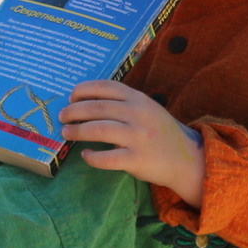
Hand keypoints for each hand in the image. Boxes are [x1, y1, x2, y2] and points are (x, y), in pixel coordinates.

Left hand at [62, 81, 204, 201]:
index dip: (83, 90)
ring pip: (98, 130)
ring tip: (66, 132)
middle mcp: (138, 115)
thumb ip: (123, 103)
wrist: (186, 158)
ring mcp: (138, 137)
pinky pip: (106, 158)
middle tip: (62, 116)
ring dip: (77, 131)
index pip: (106, 87)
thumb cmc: (159, 132)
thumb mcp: (146, 109)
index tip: (70, 97)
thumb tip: (85, 100)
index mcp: (139, 99)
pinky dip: (91, 156)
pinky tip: (85, 155)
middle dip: (74, 111)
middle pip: (97, 108)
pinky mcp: (137, 160)